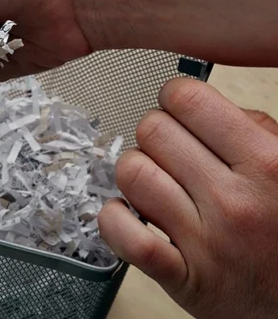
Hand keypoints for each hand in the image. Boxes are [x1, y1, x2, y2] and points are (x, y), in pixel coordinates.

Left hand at [98, 78, 277, 318]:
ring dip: (136, 173)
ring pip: (131, 173)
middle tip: (171, 151)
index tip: (180, 110)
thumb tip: (200, 106)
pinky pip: (123, 234)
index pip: (187, 99)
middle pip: (152, 131)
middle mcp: (236, 200)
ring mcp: (207, 242)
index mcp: (269, 163)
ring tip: (156, 184)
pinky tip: (130, 216)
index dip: (176, 98)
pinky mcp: (185, 279)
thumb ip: (255, 130)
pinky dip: (114, 219)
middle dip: (156, 134)